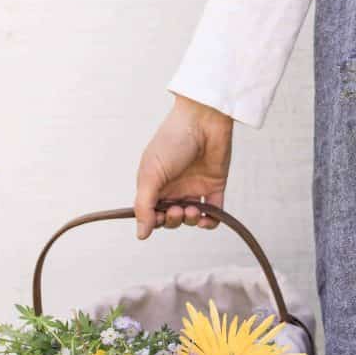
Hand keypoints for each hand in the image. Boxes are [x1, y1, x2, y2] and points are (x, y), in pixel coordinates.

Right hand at [134, 93, 234, 238]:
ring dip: (190, 220)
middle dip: (172, 220)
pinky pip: (214, 213)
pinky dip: (210, 222)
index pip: (151, 212)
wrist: (203, 120)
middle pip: (170, 217)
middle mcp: (174, 187)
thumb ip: (144, 205)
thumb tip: (141, 234)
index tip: (158, 217)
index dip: (154, 220)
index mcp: (155, 183)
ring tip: (192, 210)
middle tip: (177, 210)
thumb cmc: (172, 140)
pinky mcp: (214, 186)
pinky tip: (206, 218)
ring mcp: (194, 187)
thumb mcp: (151, 173)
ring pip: (191, 218)